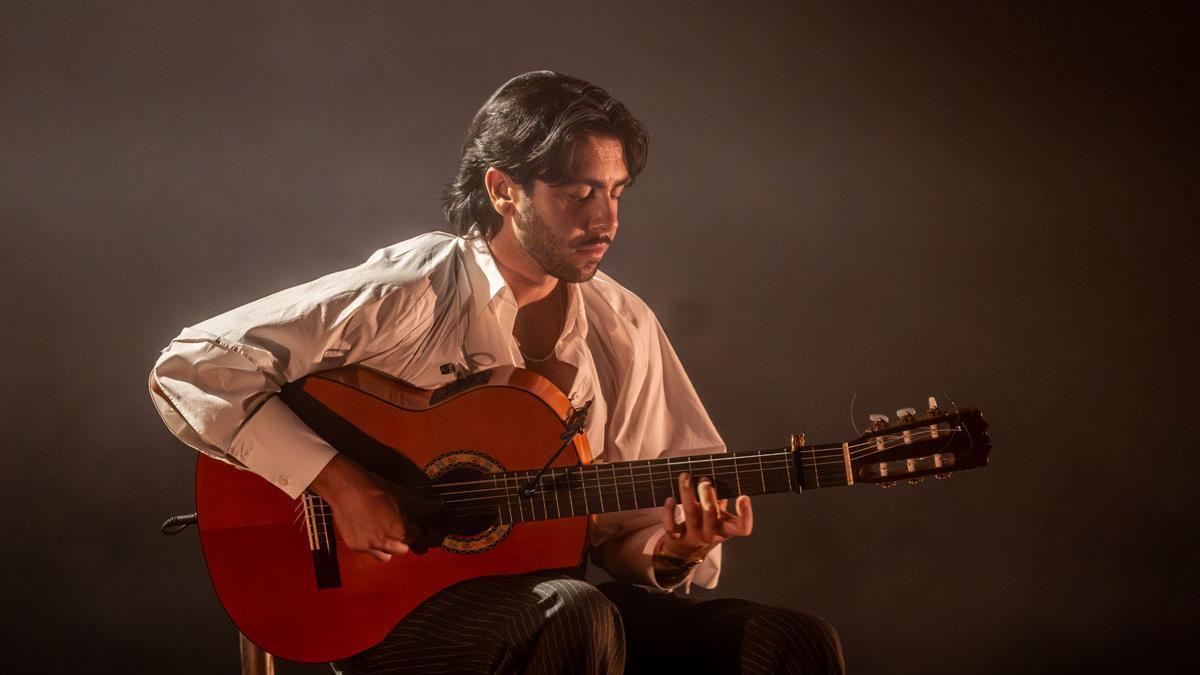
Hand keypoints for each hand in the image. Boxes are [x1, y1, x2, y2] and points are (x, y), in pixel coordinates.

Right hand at [308, 454, 437, 561]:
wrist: (345, 488)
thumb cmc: (376, 488)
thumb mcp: (401, 494)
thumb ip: (421, 505)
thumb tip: (439, 504)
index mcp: (401, 530)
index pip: (418, 540)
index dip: (418, 533)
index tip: (414, 527)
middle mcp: (387, 543)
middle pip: (403, 549)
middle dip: (403, 540)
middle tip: (397, 526)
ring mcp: (370, 547)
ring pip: (387, 555)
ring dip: (388, 546)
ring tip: (382, 529)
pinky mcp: (355, 547)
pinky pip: (370, 552)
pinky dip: (372, 545)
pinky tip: (368, 530)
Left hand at [659, 471, 753, 561]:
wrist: (687, 548)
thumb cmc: (705, 522)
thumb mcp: (718, 512)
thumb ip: (720, 496)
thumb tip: (717, 470)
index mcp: (726, 528)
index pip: (742, 528)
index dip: (746, 515)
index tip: (743, 497)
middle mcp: (712, 534)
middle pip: (711, 514)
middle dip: (707, 494)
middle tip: (704, 479)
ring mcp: (694, 536)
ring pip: (691, 514)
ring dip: (687, 492)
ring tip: (685, 477)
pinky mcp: (678, 538)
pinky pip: (672, 527)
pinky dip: (669, 511)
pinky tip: (670, 499)